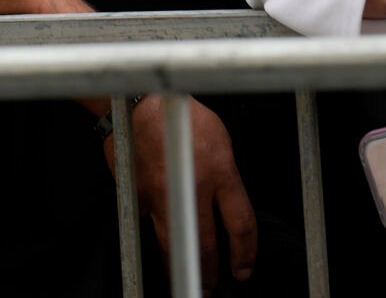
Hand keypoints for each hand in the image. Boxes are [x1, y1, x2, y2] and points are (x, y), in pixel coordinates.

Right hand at [124, 95, 255, 291]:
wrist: (142, 105)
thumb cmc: (183, 115)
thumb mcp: (221, 141)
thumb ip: (226, 177)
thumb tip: (228, 205)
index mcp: (220, 171)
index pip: (240, 224)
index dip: (245, 253)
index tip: (244, 267)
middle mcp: (192, 188)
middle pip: (205, 245)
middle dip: (212, 272)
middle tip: (215, 286)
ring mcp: (163, 196)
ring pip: (173, 246)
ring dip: (182, 268)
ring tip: (188, 281)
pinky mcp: (140, 199)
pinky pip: (151, 228)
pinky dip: (159, 243)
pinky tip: (163, 255)